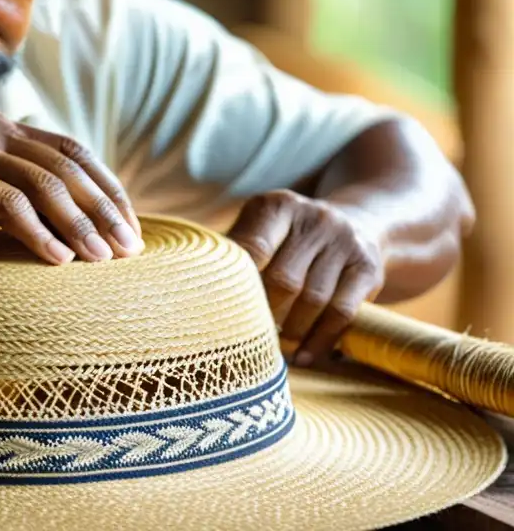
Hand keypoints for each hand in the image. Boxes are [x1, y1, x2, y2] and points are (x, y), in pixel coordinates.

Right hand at [0, 113, 143, 265]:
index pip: (73, 153)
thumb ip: (16, 199)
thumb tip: (75, 232)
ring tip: (104, 261)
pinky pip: (4, 203)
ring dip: (79, 225)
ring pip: (42, 185)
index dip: (108, 189)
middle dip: (104, 211)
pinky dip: (37, 233)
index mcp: (3, 131)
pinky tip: (58, 261)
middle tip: (131, 250)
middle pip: (66, 168)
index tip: (132, 227)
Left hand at [226, 189, 383, 366]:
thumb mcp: (259, 230)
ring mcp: (345, 240)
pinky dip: (319, 341)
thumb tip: (195, 296)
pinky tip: (302, 357)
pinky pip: (342, 313)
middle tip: (247, 338)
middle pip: (284, 280)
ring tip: (272, 348)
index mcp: (278, 206)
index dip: (238, 285)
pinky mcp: (367, 266)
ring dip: (290, 331)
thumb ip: (233, 256)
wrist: (352, 223)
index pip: (252, 248)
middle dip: (264, 314)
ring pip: (313, 300)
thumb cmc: (285, 239)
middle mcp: (314, 218)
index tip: (221, 314)